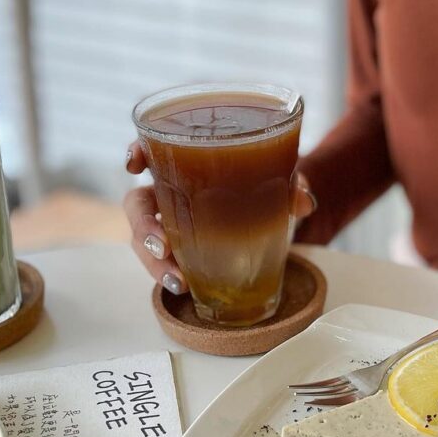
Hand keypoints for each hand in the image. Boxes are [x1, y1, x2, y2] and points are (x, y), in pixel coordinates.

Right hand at [123, 141, 316, 293]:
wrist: (281, 213)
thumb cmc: (271, 185)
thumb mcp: (285, 180)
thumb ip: (293, 185)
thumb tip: (304, 202)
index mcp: (189, 163)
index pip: (152, 149)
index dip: (136, 152)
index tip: (133, 165)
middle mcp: (172, 191)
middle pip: (138, 204)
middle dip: (143, 225)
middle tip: (161, 245)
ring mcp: (174, 223)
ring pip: (145, 240)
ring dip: (154, 262)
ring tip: (178, 281)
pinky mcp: (182, 250)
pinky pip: (165, 261)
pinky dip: (169, 274)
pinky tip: (184, 286)